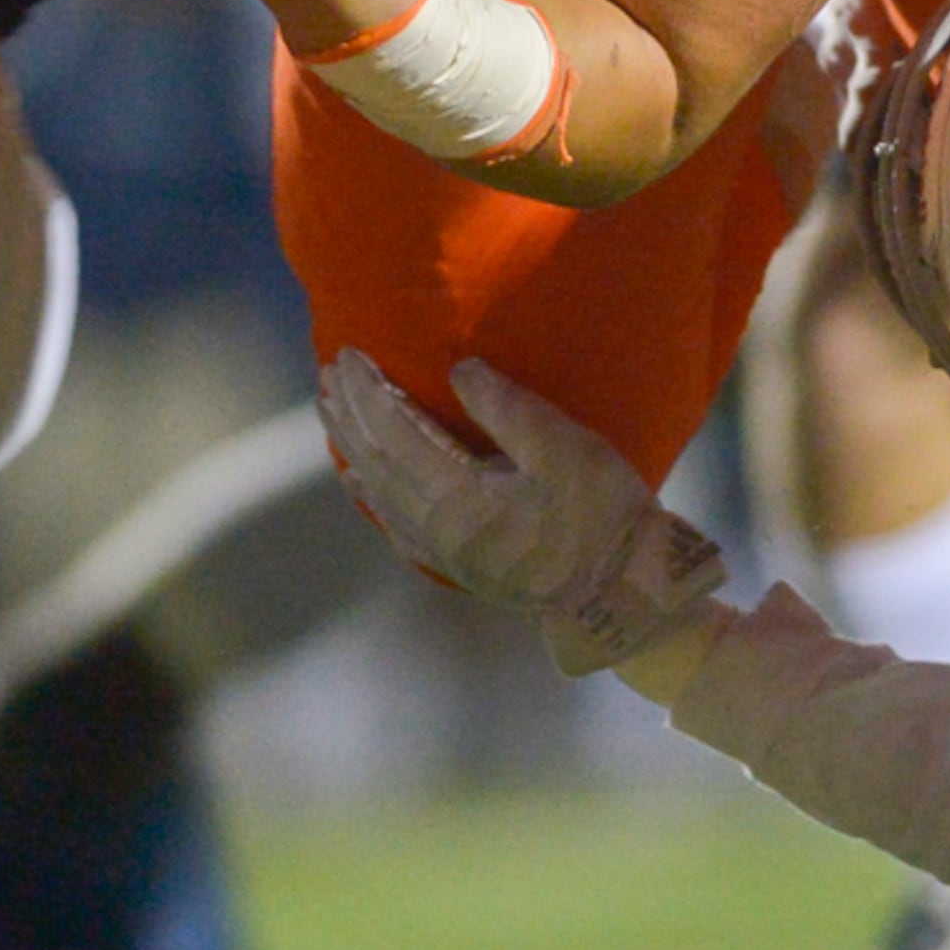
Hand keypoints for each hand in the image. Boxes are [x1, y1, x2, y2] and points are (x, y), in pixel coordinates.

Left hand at [316, 350, 724, 674]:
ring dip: (353, 448)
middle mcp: (437, 527)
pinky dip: (372, 495)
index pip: (393, 431)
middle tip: (327, 374)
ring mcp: (444, 551)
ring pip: (380, 492)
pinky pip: (397, 523)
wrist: (622, 597)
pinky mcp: (459, 565)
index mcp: (456, 496)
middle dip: (349, 414)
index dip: (368, 389)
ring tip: (333, 414)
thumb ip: (505, 408)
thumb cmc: (602, 518)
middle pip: (375, 461)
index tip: (348, 352)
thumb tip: (458, 369)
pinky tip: (361, 486)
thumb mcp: (564, 450)